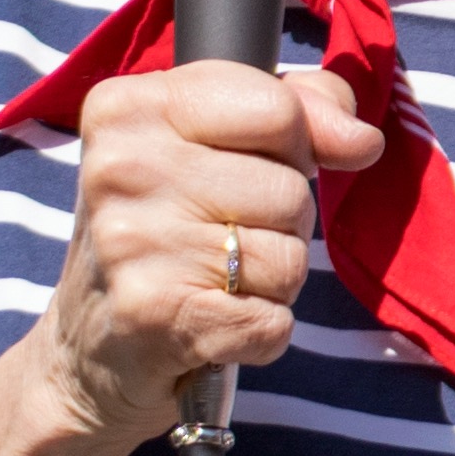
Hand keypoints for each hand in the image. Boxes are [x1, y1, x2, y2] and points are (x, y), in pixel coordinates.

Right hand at [14, 60, 377, 455]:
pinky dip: (261, 332)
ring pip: (289, 258)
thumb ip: (304, 109)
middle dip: (281, 222)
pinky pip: (273, 321)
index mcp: (128, 108)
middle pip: (291, 190)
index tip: (250, 167)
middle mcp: (119, 168)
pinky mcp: (152, 314)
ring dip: (272, 281)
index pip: (278, 108)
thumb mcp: (219, 142)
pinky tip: (212, 325)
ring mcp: (131, 242)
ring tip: (213, 280)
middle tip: (218, 237)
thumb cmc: (171, 227)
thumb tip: (363, 139)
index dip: (293, 146)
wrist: (91, 347)